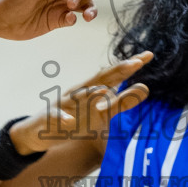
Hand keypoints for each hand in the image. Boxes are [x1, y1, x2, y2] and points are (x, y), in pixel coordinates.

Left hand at [0, 0, 99, 40]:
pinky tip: (69, 20)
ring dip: (91, 9)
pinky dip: (75, 19)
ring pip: (87, 3)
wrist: (1, 18)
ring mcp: (62, 3)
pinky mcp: (59, 19)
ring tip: (88, 17)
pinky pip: (74, 18)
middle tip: (77, 5)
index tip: (70, 2)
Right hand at [9, 52, 153, 152]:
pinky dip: (62, 118)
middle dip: (117, 71)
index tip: (148, 55)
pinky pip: (57, 117)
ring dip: (90, 93)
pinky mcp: (51, 118)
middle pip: (100, 79)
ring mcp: (65, 103)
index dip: (130, 65)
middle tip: (136, 63)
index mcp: (93, 89)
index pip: (114, 74)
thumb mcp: (102, 112)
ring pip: (78, 96)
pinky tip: (68, 121)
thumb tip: (146, 88)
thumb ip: (122, 101)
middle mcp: (80, 92)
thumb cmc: (75, 118)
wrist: (39, 131)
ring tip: (104, 90)